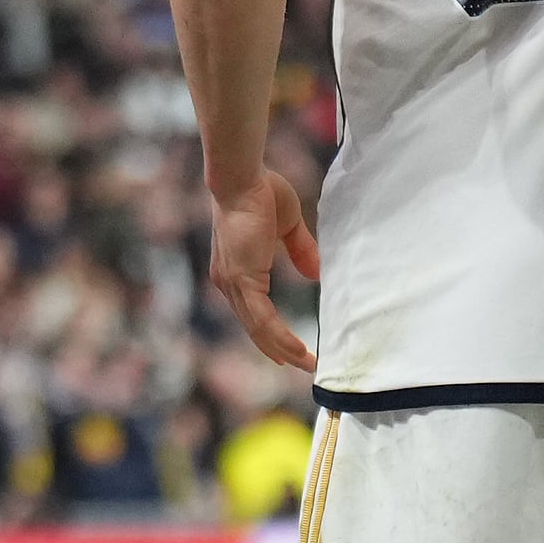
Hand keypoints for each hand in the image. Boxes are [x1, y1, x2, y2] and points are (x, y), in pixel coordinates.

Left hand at [206, 166, 322, 374]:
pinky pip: (263, 319)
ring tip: (306, 364)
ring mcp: (232, 284)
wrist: (242, 177)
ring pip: (258, 328)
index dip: (270, 331)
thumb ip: (300, 250)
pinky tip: (297, 351)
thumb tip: (315, 273)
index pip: (252, 309)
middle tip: (299, 364)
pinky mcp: (243, 281)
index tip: (287, 348)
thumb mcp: (287, 226)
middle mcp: (228, 282)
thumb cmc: (261, 191)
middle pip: (254, 326)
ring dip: (283, 349)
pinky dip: (281, 337)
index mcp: (235, 269)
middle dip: (277, 348)